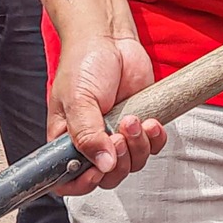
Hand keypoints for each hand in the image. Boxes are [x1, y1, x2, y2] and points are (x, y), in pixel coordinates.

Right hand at [48, 29, 167, 195]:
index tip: (96, 170)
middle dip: (118, 162)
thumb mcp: (78, 99)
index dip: (83, 183)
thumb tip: (103, 165)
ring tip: (133, 119)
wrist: (110, 38)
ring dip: (137, 147)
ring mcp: (116, 136)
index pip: (69, 180)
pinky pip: (152, 148)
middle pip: (107, 177)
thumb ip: (87, 134)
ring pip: (132, 165)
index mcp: (66, 141)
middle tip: (118, 136)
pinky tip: (151, 121)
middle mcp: (91, 143)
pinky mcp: (140, 126)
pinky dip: (155, 140)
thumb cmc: (84, 64)